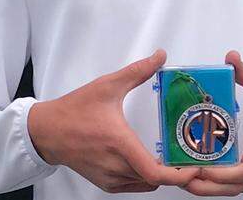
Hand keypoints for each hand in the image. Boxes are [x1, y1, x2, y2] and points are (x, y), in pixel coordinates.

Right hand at [27, 49, 199, 192]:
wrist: (47, 131)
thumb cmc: (73, 110)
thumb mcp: (106, 86)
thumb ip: (137, 72)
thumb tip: (159, 57)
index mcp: (120, 143)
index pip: (157, 173)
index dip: (181, 175)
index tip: (195, 167)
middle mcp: (116, 165)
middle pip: (157, 179)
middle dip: (175, 171)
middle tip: (188, 157)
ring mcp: (110, 177)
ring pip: (146, 183)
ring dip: (158, 173)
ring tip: (167, 158)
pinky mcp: (105, 183)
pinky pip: (134, 185)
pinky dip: (143, 177)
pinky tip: (143, 160)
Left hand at [184, 51, 242, 194]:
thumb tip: (230, 57)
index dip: (222, 175)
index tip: (200, 170)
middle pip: (237, 186)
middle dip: (207, 187)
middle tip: (181, 178)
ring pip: (239, 190)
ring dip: (213, 189)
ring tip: (186, 180)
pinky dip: (224, 187)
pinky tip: (206, 180)